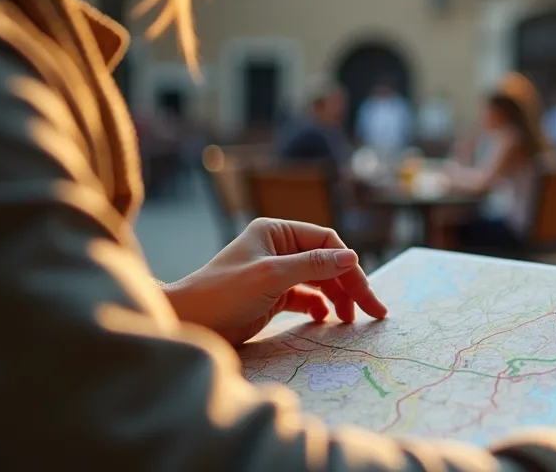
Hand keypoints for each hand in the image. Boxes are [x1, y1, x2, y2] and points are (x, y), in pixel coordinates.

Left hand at [164, 218, 388, 344]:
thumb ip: (313, 266)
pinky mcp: (271, 297)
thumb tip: (352, 257)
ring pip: (319, 280)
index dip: (349, 265)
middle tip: (371, 311)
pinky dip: (318, 306)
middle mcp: (278, 248)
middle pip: (326, 262)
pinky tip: (325, 319)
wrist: (184, 322)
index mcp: (276, 232)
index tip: (364, 293)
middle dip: (349, 285)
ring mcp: (275, 272)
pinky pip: (305, 297)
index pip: (326, 241)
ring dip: (337, 297)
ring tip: (349, 319)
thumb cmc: (221, 294)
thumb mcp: (270, 276)